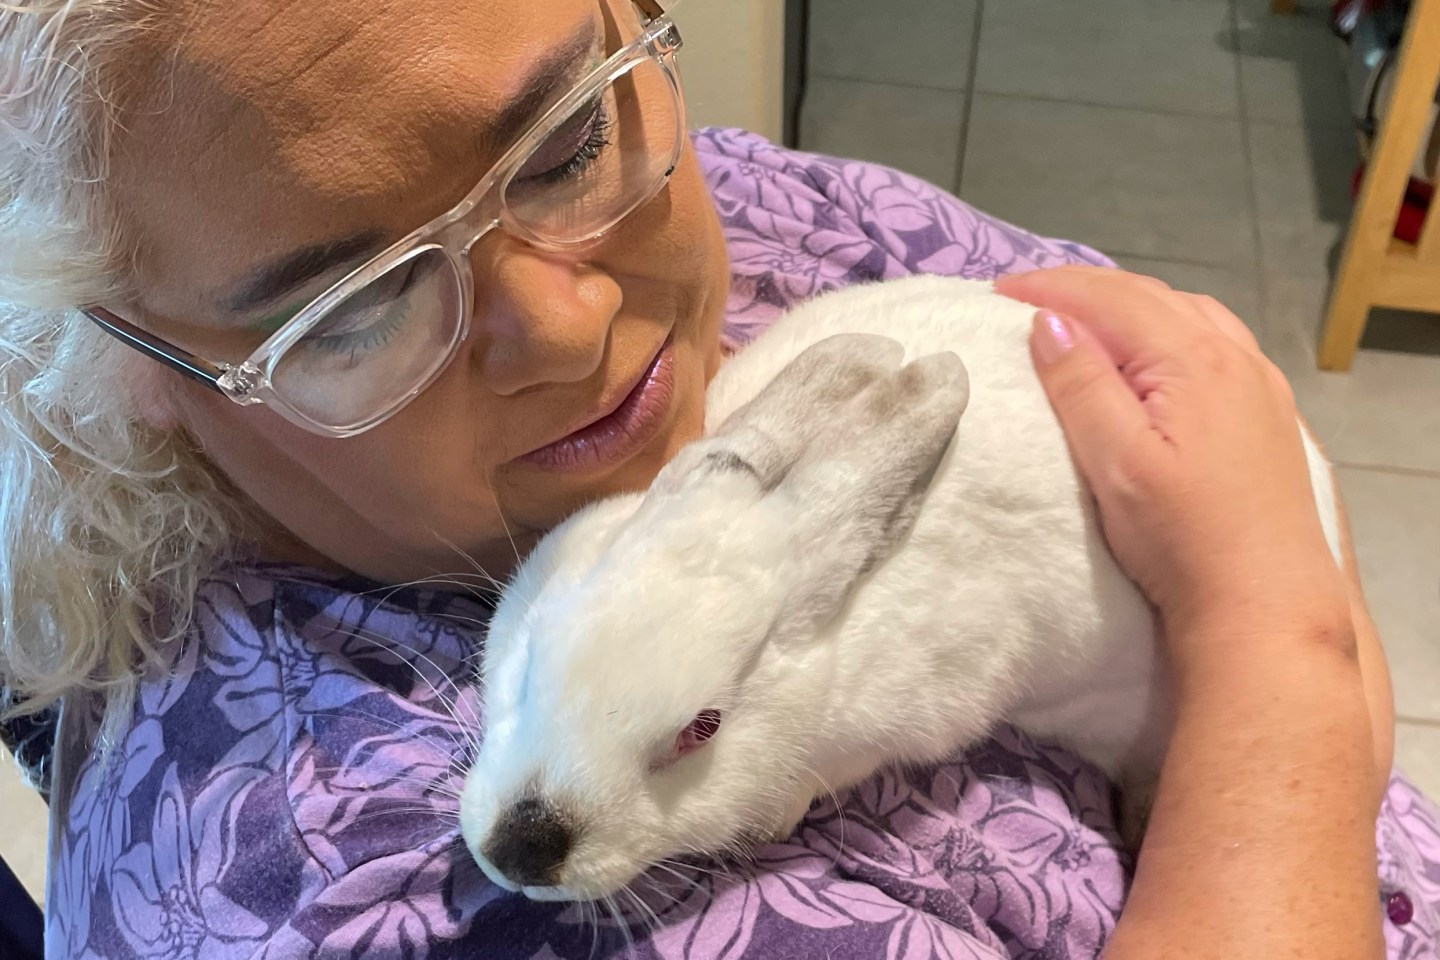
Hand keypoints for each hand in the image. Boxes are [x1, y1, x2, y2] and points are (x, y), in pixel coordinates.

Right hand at [996, 266, 1349, 646]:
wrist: (1264, 603)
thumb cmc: (1183, 537)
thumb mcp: (1118, 462)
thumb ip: (1082, 385)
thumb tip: (1049, 323)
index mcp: (1195, 359)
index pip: (1112, 299)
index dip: (1050, 288)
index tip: (995, 292)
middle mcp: (1236, 355)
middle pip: (1152, 296)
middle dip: (1086, 289)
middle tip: (1027, 299)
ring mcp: (1261, 383)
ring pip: (1188, 313)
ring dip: (1131, 305)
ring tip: (1083, 319)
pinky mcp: (1269, 413)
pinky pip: (1214, 340)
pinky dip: (1169, 328)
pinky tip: (1154, 355)